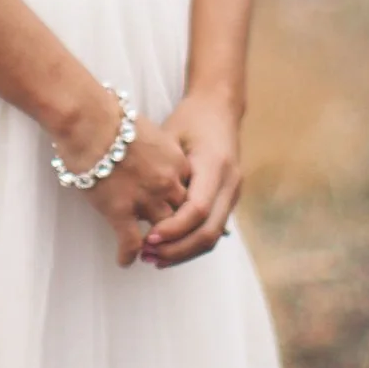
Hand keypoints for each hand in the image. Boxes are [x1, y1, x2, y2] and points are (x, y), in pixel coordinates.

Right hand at [52, 82, 190, 268]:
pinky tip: (123, 260)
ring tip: (150, 255)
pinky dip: (128, 255)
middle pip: (182, 215)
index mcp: (176, 161)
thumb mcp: (146, 130)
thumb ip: (153, 147)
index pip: (191, 192)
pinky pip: (131, 243)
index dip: (185, 206)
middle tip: (171, 242)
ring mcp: (146, 199)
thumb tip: (144, 150)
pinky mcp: (120, 211)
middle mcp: (167, 183)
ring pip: (162, 234)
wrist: (88, 118)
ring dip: (157, 246)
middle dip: (178, 231)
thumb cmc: (110, 116)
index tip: (180, 214)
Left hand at [137, 92, 242, 267]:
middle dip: (178, 249)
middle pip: (208, 231)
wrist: (220, 108)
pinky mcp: (229, 199)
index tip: (147, 239)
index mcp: (215, 165)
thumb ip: (161, 171)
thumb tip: (135, 205)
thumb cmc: (189, 119)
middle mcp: (230, 183)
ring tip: (153, 259)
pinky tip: (167, 249)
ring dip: (184, 252)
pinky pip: (212, 229)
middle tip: (147, 257)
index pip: (197, 209)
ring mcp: (233, 193)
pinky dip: (190, 243)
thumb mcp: (170, 137)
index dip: (173, 229)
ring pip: (213, 236)